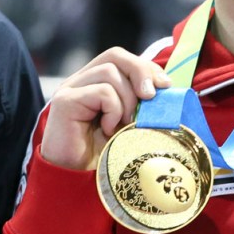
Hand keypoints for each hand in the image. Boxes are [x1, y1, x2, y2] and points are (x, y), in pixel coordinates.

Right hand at [41, 48, 171, 170]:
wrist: (79, 178)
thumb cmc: (106, 151)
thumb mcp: (132, 121)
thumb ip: (143, 102)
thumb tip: (168, 85)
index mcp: (96, 81)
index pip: (122, 58)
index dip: (146, 67)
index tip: (165, 86)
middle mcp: (81, 80)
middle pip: (115, 55)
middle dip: (141, 72)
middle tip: (151, 97)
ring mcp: (70, 89)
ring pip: (110, 72)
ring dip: (127, 99)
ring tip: (125, 123)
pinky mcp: (65, 101)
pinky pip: (102, 91)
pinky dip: (114, 110)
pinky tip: (109, 129)